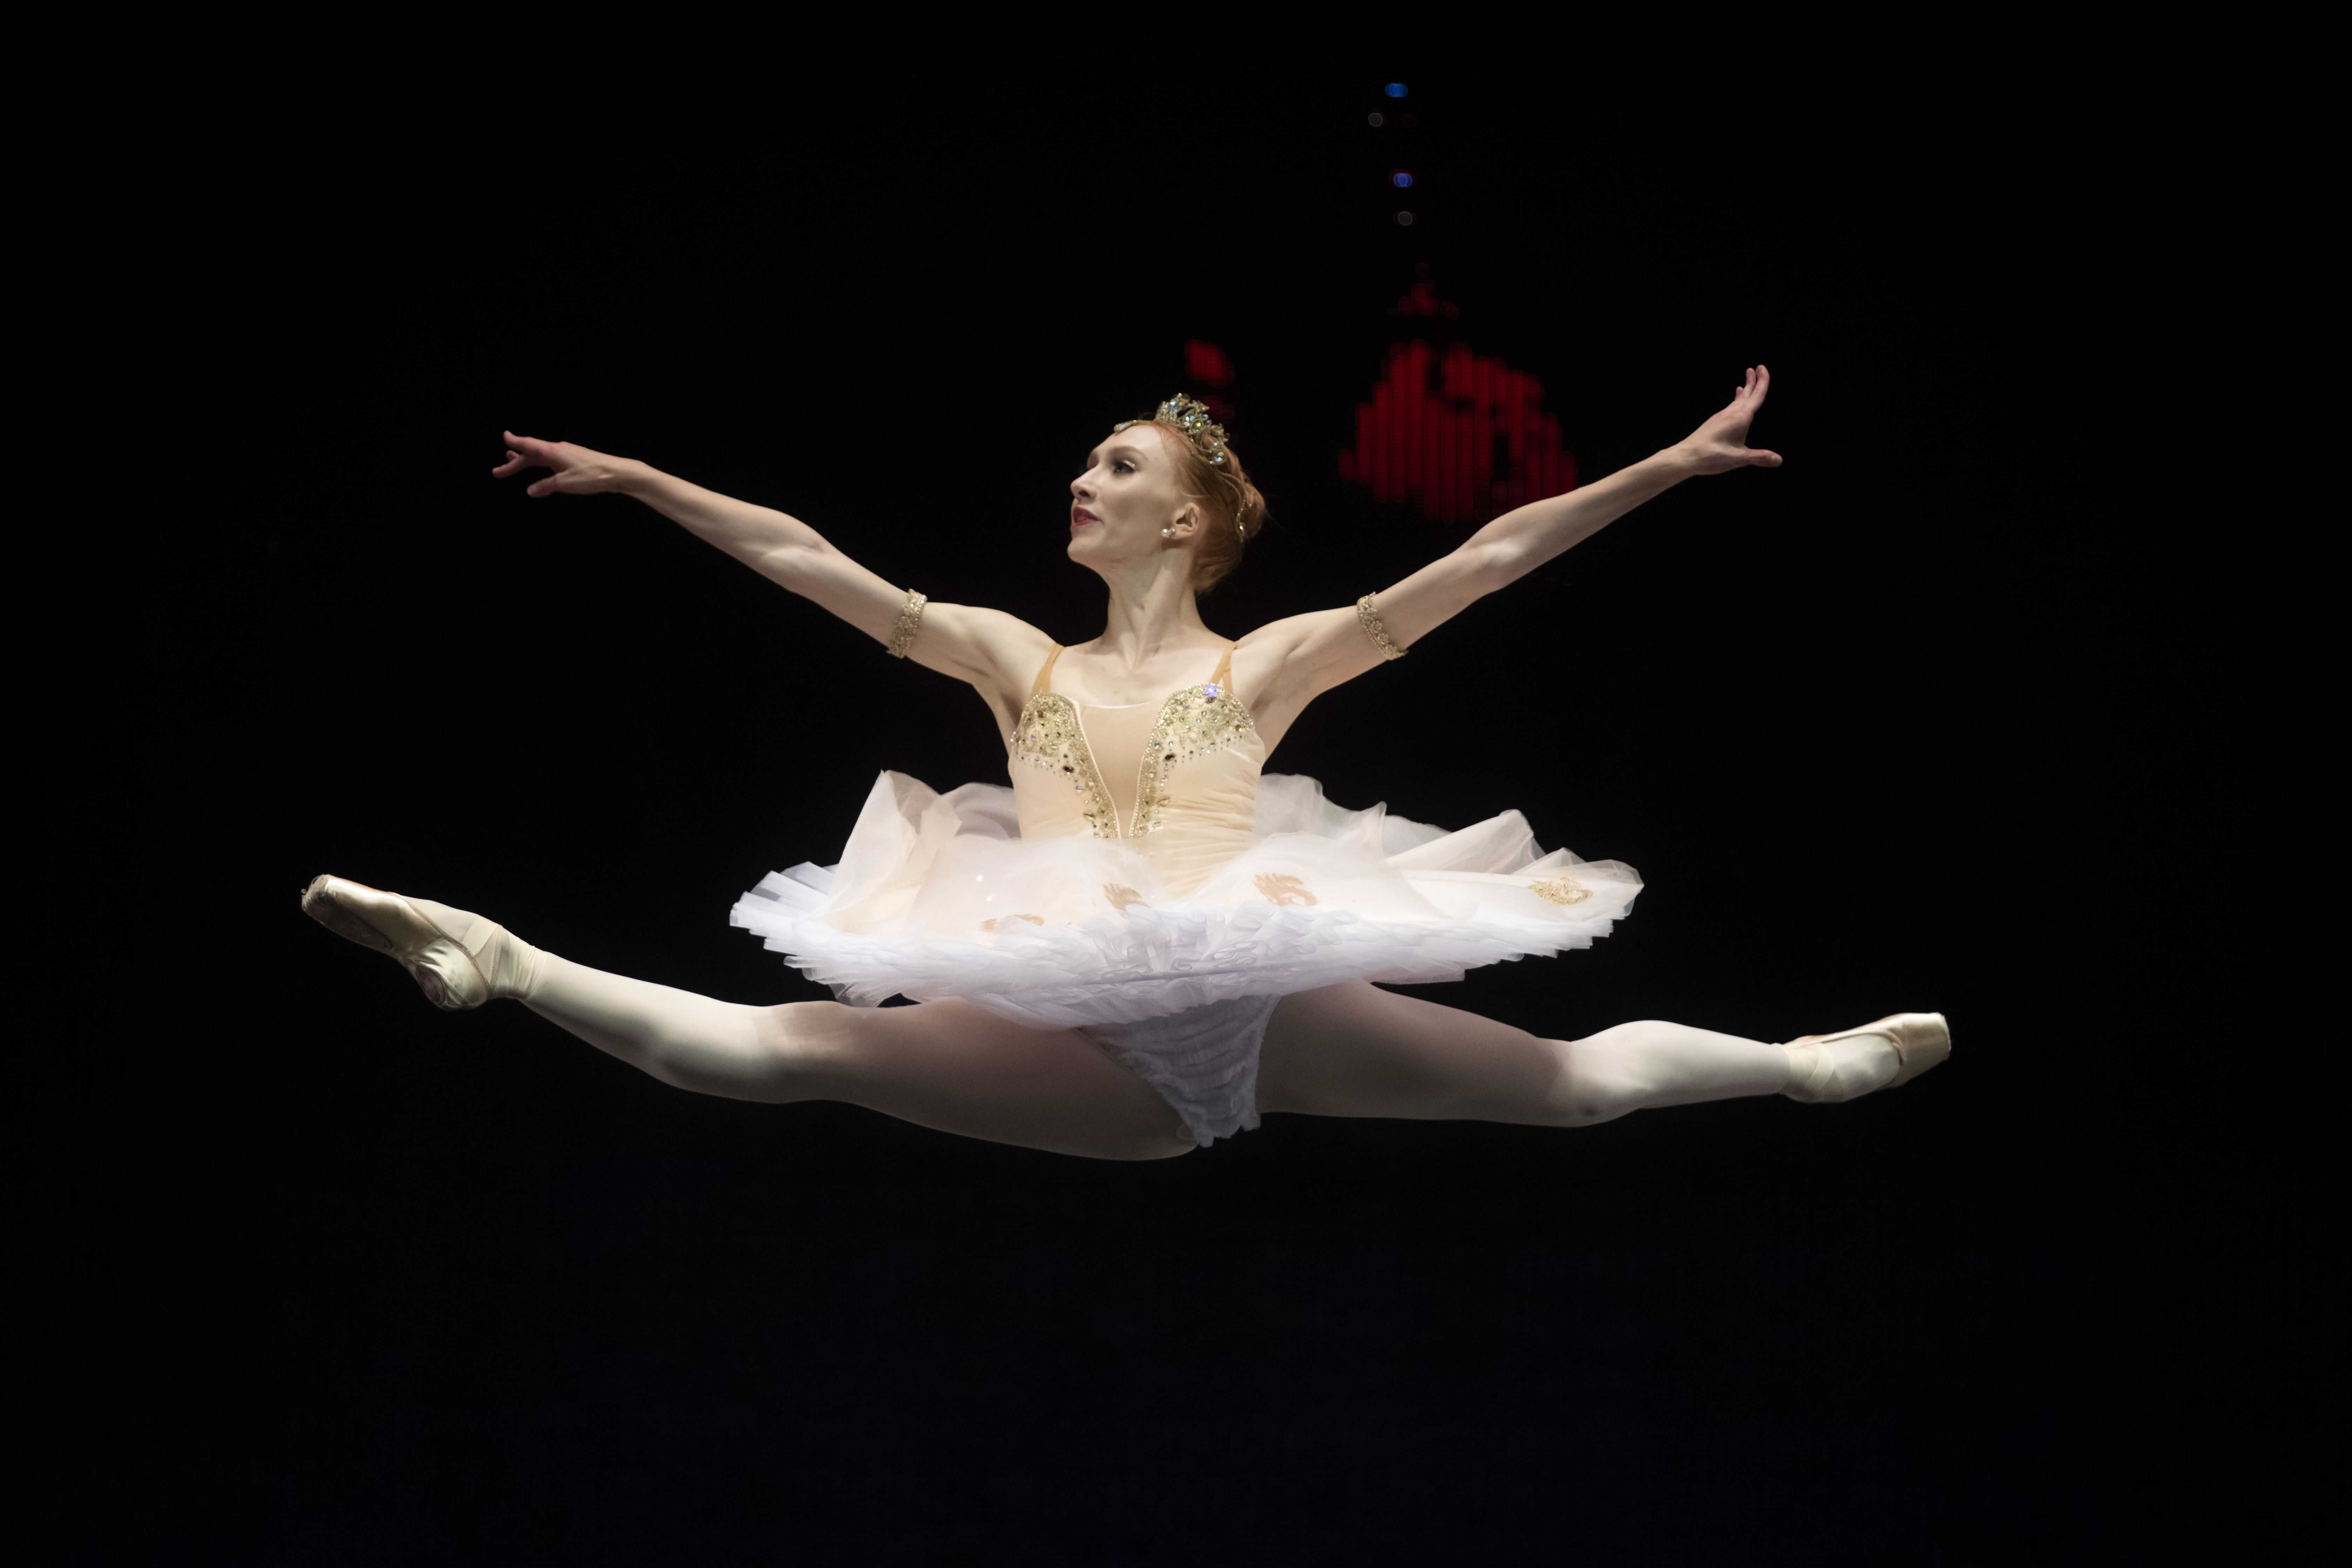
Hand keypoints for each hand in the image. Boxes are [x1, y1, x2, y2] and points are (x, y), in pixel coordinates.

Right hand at [490, 430, 638, 497]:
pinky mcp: (574, 460)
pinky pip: (551, 461)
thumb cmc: (592, 476)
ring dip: (526, 462)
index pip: (528, 444)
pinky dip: (540, 465)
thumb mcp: (564, 484)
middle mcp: (557, 449)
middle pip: (531, 454)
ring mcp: (566, 454)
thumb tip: (530, 491)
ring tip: (512, 463)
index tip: (504, 437)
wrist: (617, 473)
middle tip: (498, 472)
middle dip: (514, 462)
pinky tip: (541, 471)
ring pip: (541, 457)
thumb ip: (545, 486)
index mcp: (552, 451)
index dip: (514, 442)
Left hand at [1671, 366, 1782, 475]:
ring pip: (1737, 401)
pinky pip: (1729, 408)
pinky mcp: (1715, 422)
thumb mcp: (1738, 458)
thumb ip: (1759, 457)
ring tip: (1745, 384)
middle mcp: (1731, 413)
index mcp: (1740, 418)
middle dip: (1753, 381)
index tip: (1762, 367)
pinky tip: (1734, 405)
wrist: (1685, 456)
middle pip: (1746, 394)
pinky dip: (1735, 402)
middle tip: (1757, 368)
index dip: (1762, 382)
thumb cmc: (1711, 456)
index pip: (1756, 396)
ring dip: (1744, 391)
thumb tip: (1779, 460)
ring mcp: (1721, 417)